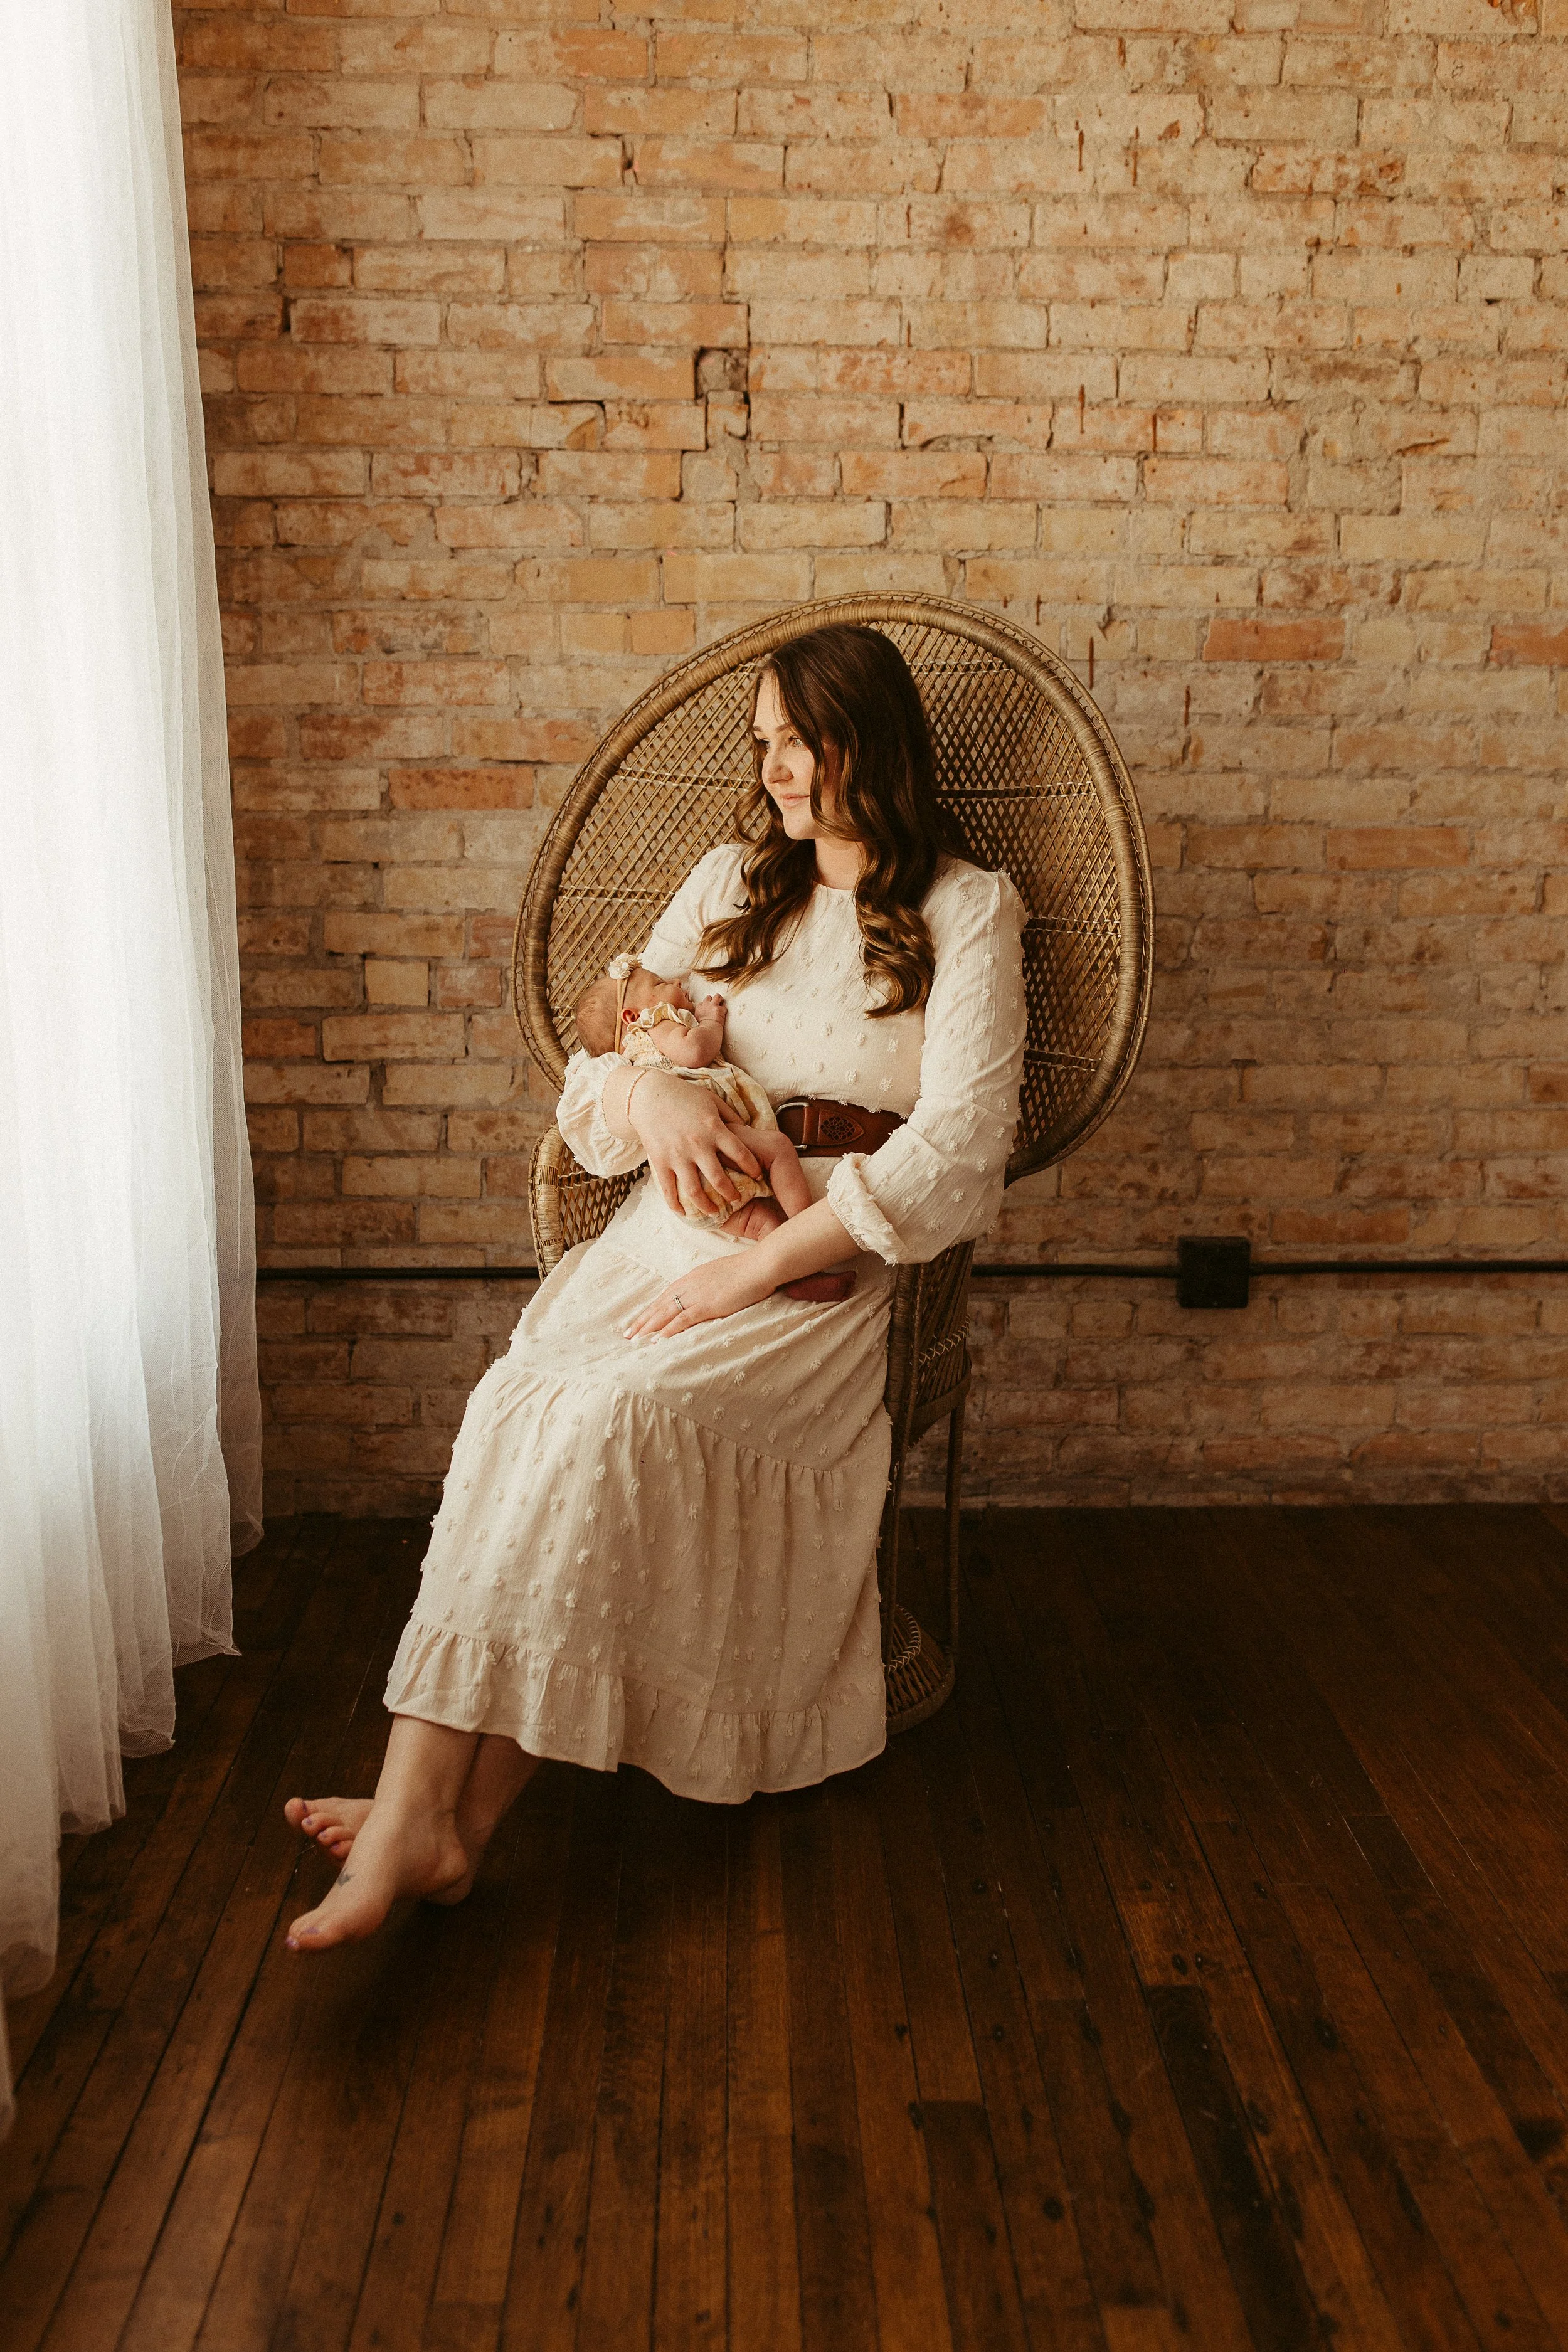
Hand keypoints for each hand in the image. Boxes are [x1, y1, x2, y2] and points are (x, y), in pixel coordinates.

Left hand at [625, 1250, 773, 1339]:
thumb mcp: (722, 1274)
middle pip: (660, 1304)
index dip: (651, 1309)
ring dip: (649, 1327)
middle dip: (642, 1320)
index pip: (666, 1295)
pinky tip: (658, 1339)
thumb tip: (707, 1293)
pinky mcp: (708, 1305)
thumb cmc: (747, 1270)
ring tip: (635, 1339)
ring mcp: (698, 1295)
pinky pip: (684, 1319)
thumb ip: (710, 1284)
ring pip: (666, 1312)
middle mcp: (690, 1285)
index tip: (640, 1319)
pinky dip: (669, 1329)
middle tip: (628, 1334)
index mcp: (693, 1277)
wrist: (760, 1265)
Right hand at [627, 1071, 761, 1215]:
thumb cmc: (684, 1095)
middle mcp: (698, 1145)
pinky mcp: (660, 1162)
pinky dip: (676, 1205)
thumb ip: (731, 1116)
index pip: (741, 1154)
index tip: (757, 1176)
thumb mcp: (712, 1100)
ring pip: (695, 1191)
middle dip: (731, 1194)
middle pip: (719, 1179)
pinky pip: (669, 1189)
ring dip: (707, 1206)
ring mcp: (677, 1155)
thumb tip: (750, 1131)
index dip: (752, 1167)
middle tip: (737, 1200)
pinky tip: (684, 1212)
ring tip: (714, 1213)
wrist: (648, 1095)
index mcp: (714, 1129)